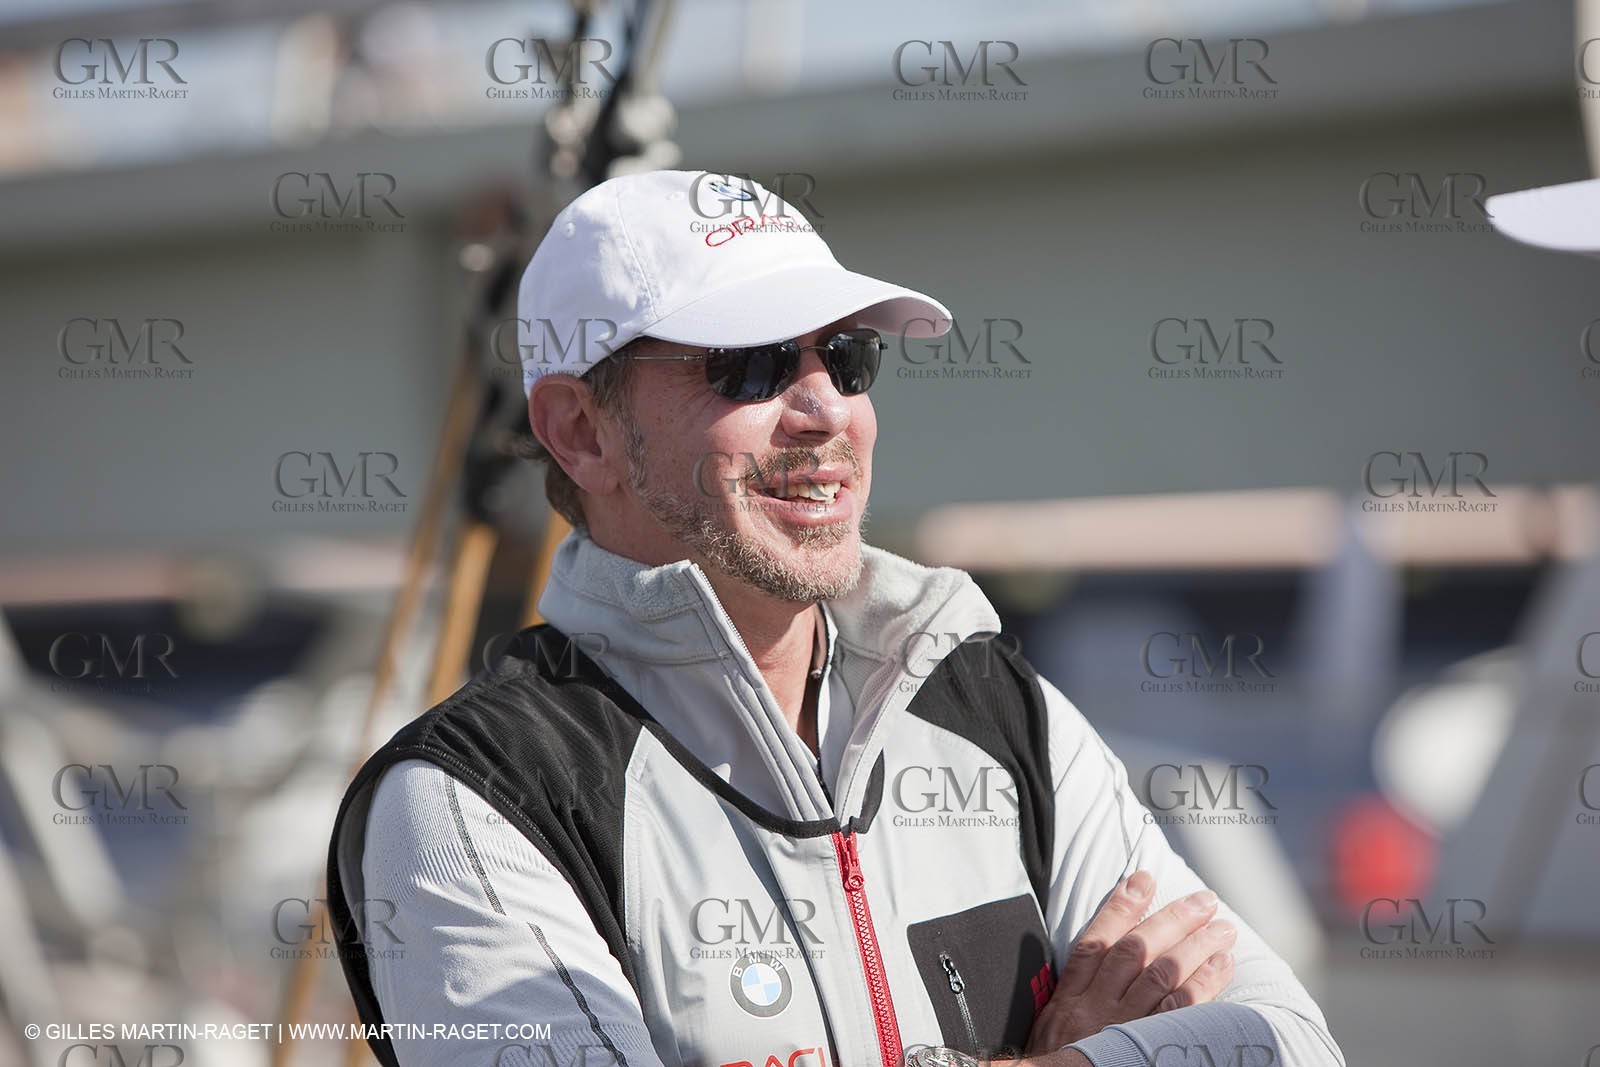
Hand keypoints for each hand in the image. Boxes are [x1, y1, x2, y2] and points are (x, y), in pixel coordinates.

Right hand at [1024, 871, 1236, 1051]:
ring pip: (1162, 975)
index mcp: (1068, 1000)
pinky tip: (1222, 966)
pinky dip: (1204, 984)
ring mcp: (1122, 1028)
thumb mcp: (1048, 1031)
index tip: (1143, 879)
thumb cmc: (1054, 1065)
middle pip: (1137, 951)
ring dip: (1196, 946)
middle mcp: (1095, 1008)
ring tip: (1223, 929)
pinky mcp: (1146, 1048)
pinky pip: (1179, 1012)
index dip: (1120, 908)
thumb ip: (1069, 999)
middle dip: (1172, 919)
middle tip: (1204, 901)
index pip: (1095, 943)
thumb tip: (1097, 965)